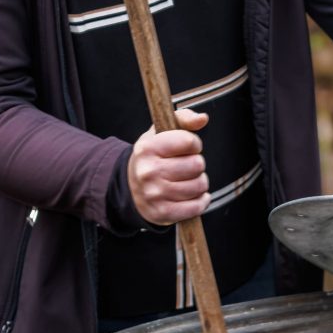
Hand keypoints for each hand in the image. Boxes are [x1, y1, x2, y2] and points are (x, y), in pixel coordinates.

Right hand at [128, 109, 210, 225]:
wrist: (131, 187)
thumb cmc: (152, 157)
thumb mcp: (161, 132)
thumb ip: (183, 119)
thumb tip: (202, 118)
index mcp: (148, 148)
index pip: (189, 141)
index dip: (194, 144)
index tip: (188, 147)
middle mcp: (149, 171)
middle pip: (197, 165)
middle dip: (198, 164)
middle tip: (188, 165)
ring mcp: (155, 194)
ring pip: (199, 186)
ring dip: (200, 182)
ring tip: (189, 179)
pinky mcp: (162, 213)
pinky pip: (195, 207)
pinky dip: (200, 201)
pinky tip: (193, 196)